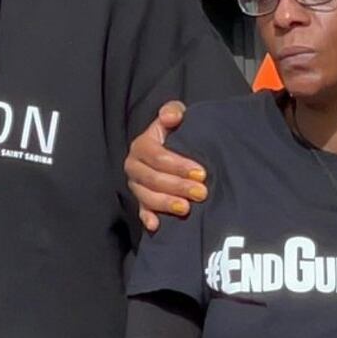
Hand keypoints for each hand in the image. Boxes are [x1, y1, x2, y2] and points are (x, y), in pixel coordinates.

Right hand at [125, 101, 203, 232]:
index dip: (179, 166)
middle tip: (202, 193)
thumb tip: (170, 118)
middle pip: (153, 179)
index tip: (202, 172)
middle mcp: (134, 166)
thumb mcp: (176, 116)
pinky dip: (148, 219)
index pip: (158, 157)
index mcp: (141, 146)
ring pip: (147, 197)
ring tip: (187, 208)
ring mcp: (137, 186)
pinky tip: (157, 225)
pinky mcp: (141, 202)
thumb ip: (173, 112)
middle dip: (178, 186)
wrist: (173, 150)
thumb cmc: (176, 132)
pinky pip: (141, 212)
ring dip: (167, 204)